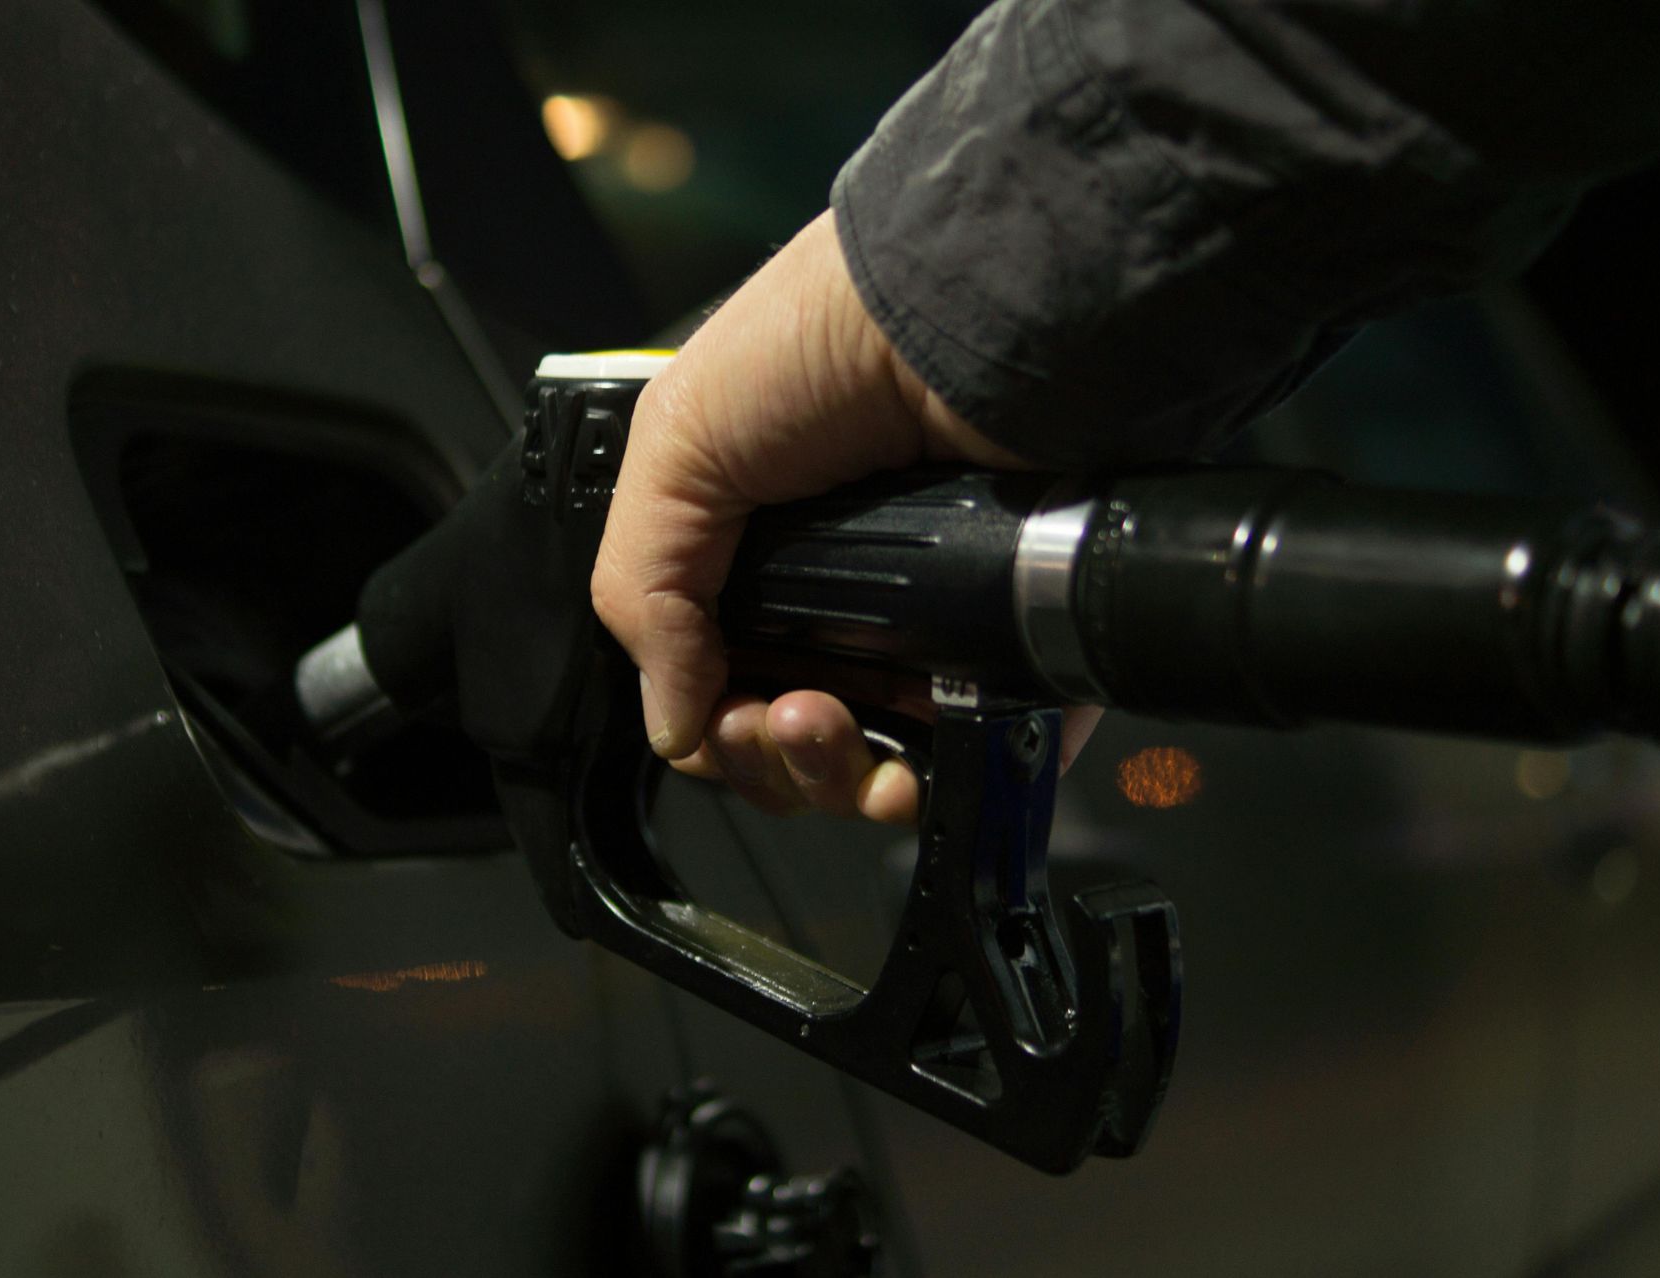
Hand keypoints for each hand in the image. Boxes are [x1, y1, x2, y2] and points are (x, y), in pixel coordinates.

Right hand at [590, 210, 1101, 822]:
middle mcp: (850, 599)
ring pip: (879, 770)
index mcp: (763, 557)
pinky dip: (941, 790)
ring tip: (832, 724)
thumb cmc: (827, 341)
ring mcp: (937, 629)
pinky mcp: (1016, 649)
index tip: (720, 714)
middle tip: (784, 717)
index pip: (725, 687)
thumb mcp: (679, 443)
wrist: (975, 313)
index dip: (715, 727)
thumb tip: (671, 724)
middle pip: (797, 746)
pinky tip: (914, 770)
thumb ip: (644, 588)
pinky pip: (979, 760)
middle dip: (772, 759)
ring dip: (838, 781)